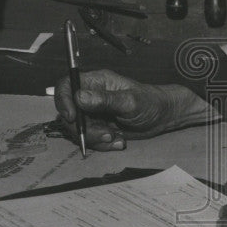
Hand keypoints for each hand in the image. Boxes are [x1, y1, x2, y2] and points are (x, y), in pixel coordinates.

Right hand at [54, 69, 216, 151]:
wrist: (163, 118)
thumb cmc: (150, 102)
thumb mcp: (129, 102)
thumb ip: (104, 100)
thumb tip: (78, 96)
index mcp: (96, 81)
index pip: (67, 84)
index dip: (63, 100)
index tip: (73, 117)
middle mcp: (91, 95)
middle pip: (69, 112)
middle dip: (83, 129)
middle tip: (105, 135)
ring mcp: (93, 112)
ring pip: (78, 129)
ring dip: (94, 139)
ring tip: (116, 139)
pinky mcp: (98, 127)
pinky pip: (89, 139)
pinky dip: (102, 144)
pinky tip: (119, 142)